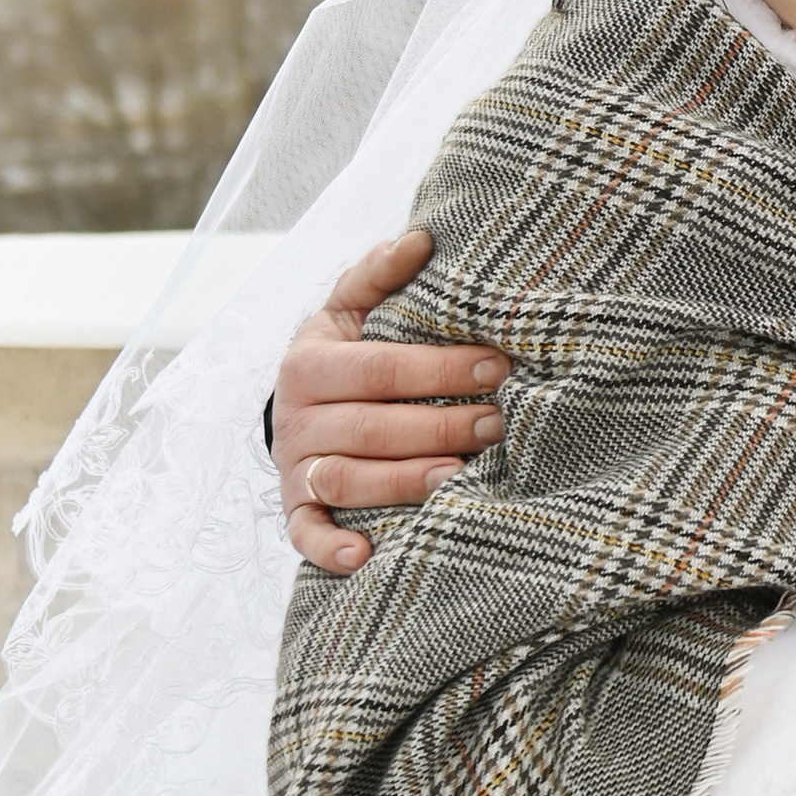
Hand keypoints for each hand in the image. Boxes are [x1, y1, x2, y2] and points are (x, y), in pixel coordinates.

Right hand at [273, 231, 512, 572]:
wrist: (301, 402)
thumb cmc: (348, 352)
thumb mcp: (353, 307)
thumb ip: (380, 274)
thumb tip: (421, 239)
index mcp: (310, 363)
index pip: (379, 367)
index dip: (439, 369)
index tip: (498, 367)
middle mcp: (296, 418)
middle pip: (370, 427)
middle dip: (438, 427)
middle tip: (499, 424)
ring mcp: (295, 468)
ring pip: (346, 481)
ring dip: (403, 482)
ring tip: (460, 478)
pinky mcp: (296, 510)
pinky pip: (306, 535)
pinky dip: (331, 549)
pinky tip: (367, 556)